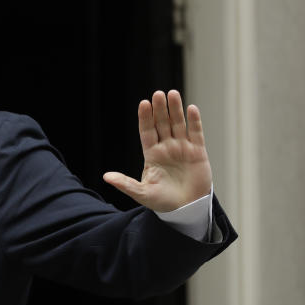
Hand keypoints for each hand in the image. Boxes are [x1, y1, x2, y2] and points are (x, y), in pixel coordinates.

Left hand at [103, 90, 211, 212]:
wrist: (186, 210)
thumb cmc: (163, 202)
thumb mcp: (142, 193)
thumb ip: (125, 184)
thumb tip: (106, 177)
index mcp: (151, 154)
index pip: (147, 131)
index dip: (145, 118)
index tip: (143, 104)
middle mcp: (166, 148)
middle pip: (162, 124)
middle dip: (160, 109)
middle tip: (158, 94)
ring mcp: (182, 148)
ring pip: (178, 124)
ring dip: (176, 110)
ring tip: (173, 94)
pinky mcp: (198, 153)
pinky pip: (196, 133)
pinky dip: (194, 121)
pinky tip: (191, 108)